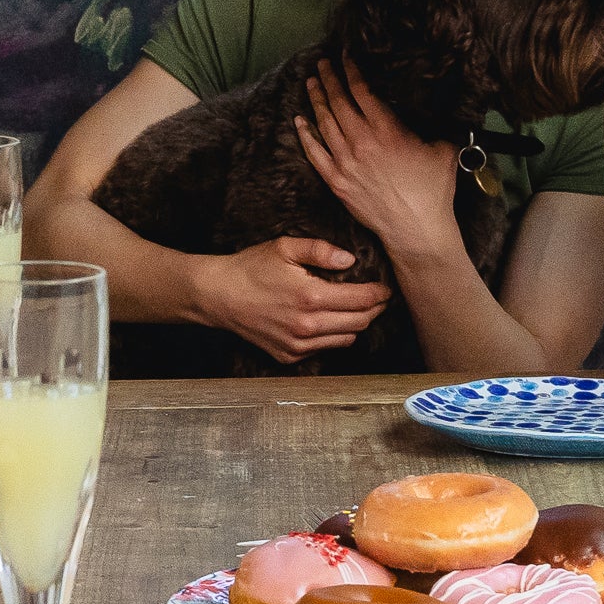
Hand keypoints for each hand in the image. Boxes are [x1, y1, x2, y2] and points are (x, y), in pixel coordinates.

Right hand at [189, 236, 389, 365]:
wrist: (218, 296)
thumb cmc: (250, 268)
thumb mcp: (284, 247)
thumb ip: (320, 251)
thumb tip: (350, 260)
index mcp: (310, 297)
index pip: (361, 300)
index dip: (379, 294)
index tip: (386, 288)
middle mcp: (307, 326)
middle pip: (360, 322)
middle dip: (374, 309)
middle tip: (377, 297)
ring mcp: (298, 345)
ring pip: (346, 339)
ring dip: (356, 324)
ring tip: (355, 308)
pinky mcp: (289, 356)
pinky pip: (325, 349)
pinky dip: (333, 336)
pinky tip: (328, 320)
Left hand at [294, 59, 463, 267]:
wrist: (416, 229)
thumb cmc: (433, 190)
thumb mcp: (443, 148)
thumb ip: (439, 124)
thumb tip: (445, 104)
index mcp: (387, 130)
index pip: (362, 91)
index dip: (351, 70)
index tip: (344, 57)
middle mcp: (362, 142)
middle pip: (338, 102)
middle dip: (329, 79)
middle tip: (322, 64)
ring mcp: (346, 162)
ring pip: (324, 123)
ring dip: (316, 100)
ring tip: (311, 83)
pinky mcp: (336, 182)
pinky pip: (314, 154)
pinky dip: (305, 135)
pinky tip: (299, 121)